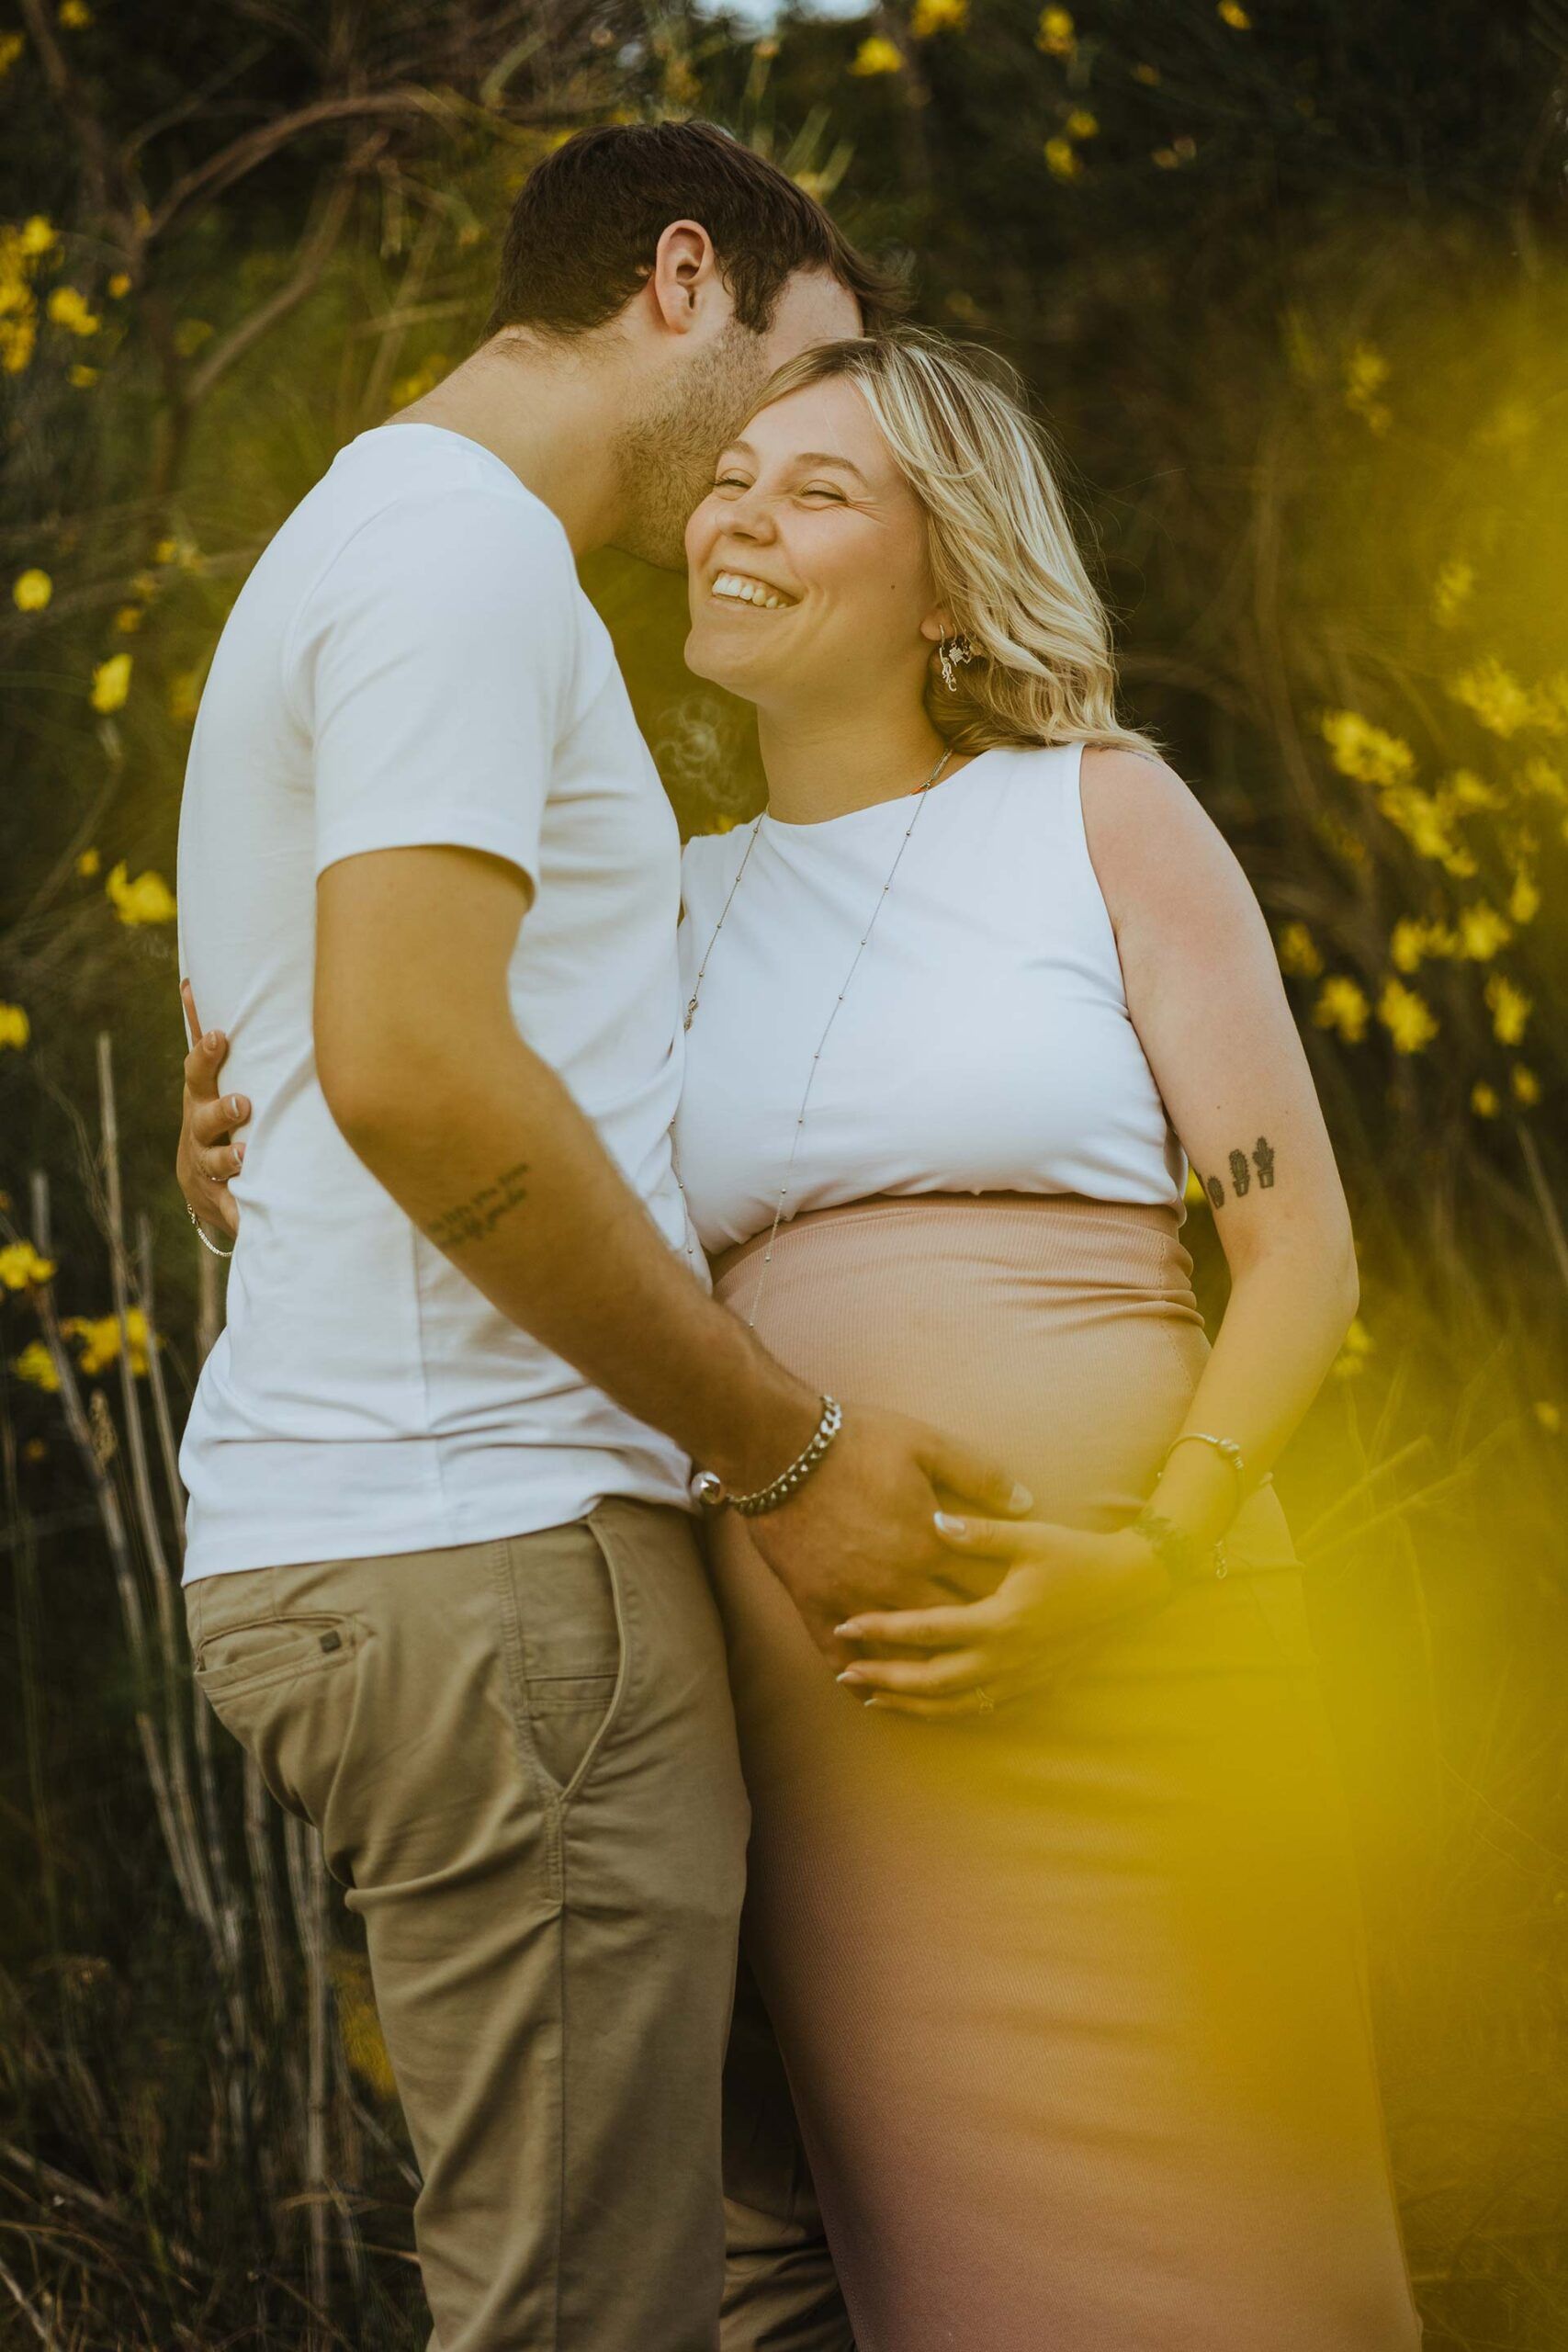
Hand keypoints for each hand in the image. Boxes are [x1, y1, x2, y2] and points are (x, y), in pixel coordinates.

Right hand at [178, 979, 248, 1241]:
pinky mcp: (222, 1200)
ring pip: (214, 1163)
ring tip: (243, 1158)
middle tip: (242, 1103)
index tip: (220, 1036)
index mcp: (202, 1099)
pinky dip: (238, 1215)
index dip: (206, 1054)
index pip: (199, 1072)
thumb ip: (212, 1043)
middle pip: (205, 1118)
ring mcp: (208, 1167)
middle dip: (221, 1110)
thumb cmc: (220, 1119)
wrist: (207, 1188)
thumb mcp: (216, 1082)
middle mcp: (201, 1132)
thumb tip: (193, 981)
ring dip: (228, 1160)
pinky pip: (231, 1209)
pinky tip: (249, 1220)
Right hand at [741, 1406, 1034, 1664]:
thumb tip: (1026, 1503)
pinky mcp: (813, 1601)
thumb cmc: (858, 1442)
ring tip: (942, 1682)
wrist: (781, 1449)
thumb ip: (980, 1475)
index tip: (1024, 1606)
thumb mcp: (928, 1445)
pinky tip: (863, 1689)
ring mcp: (853, 1596)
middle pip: (947, 1625)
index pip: (983, 1585)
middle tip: (993, 1650)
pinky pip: (834, 1649)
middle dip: (972, 1638)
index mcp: (930, 1544)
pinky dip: (850, 1672)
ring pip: (896, 1649)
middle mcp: (896, 1581)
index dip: (1007, 1596)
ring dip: (919, 1667)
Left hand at [829, 1516, 1172, 1718]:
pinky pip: (981, 1711)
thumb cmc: (1077, 1556)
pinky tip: (924, 1709)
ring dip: (910, 1705)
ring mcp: (1021, 1679)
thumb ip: (979, 1533)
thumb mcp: (1029, 1537)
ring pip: (954, 1705)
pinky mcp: (1034, 1688)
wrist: (1131, 1588)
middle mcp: (1007, 1658)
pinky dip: (947, 1713)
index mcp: (1001, 1619)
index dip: (882, 1629)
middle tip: (844, 1672)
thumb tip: (934, 1520)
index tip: (846, 1623)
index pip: (927, 1629)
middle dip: (884, 1679)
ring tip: (872, 1699)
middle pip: (931, 1680)